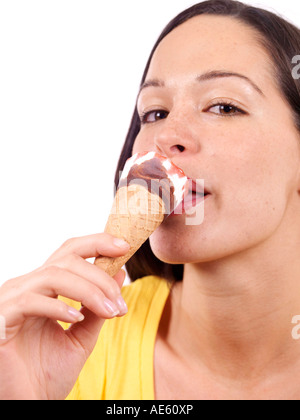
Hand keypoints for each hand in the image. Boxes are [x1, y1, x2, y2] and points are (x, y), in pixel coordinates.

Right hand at [0, 233, 129, 399]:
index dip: (96, 242)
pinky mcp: (2, 318)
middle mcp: (27, 286)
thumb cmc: (49, 372)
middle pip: (66, 258)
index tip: (124, 246)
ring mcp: (12, 300)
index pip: (71, 252)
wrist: (28, 405)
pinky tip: (77, 319)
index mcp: (45, 287)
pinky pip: (31, 301)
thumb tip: (120, 274)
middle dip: (100, 275)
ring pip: (54, 275)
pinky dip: (58, 307)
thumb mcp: (83, 334)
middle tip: (120, 302)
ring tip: (109, 312)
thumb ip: (99, 305)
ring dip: (88, 291)